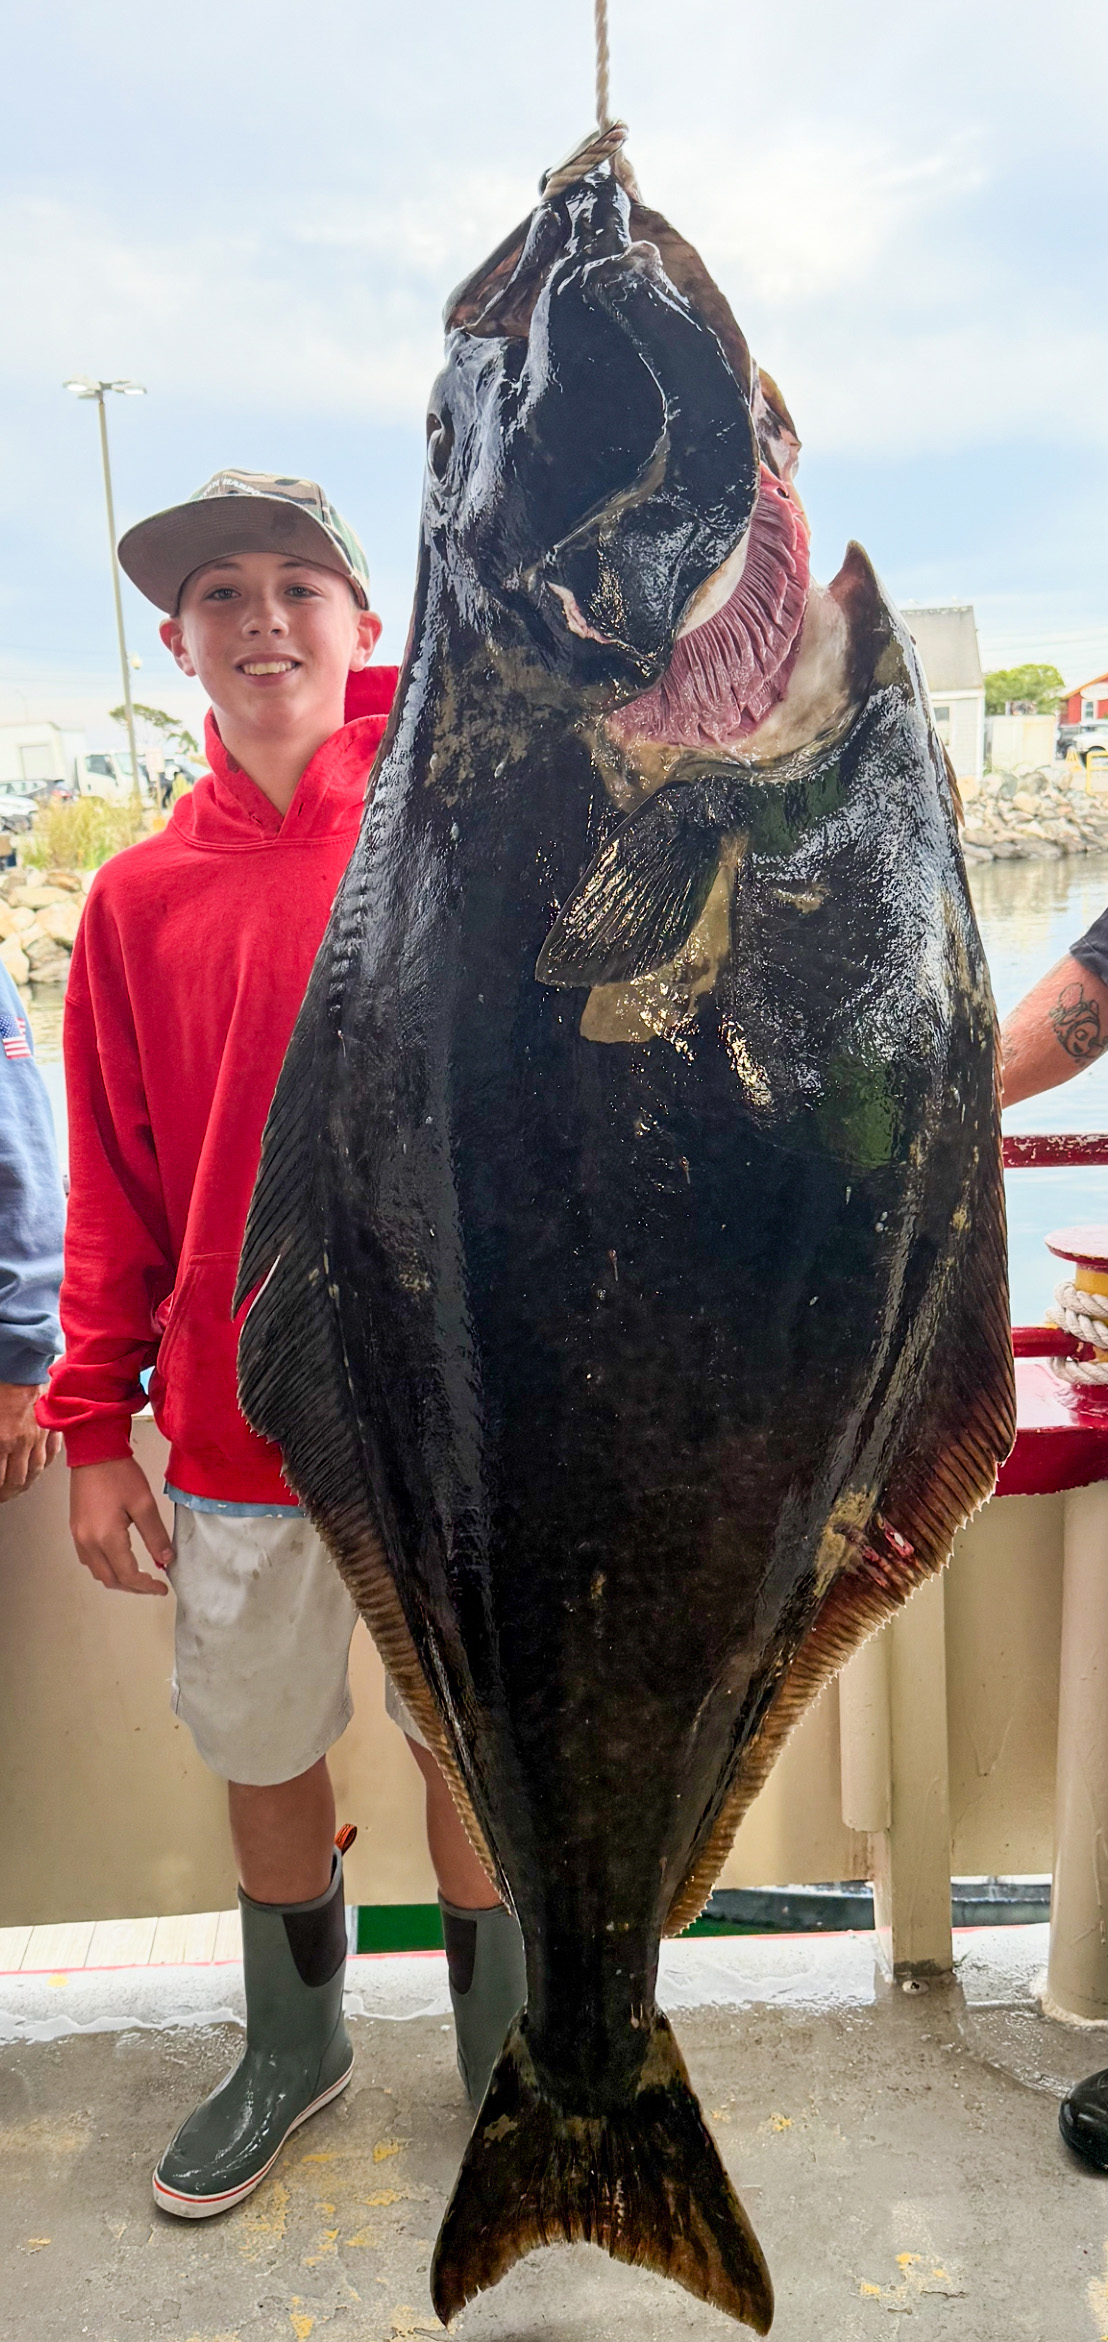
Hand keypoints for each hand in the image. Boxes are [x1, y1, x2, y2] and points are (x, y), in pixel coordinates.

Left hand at [0, 1382, 59, 1500]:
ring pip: (35, 1470)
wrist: (21, 1361)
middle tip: (3, 1497)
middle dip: (8, 1493)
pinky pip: (52, 1451)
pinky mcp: (50, 1425)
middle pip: (17, 1480)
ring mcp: (39, 1435)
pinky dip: (45, 1463)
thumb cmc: (1, 1384)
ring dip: (25, 1484)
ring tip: (19, 1489)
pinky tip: (40, 1468)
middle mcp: (22, 1442)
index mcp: (2, 1441)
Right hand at [70, 1456, 172, 1594]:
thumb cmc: (119, 1473)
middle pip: (111, 1579)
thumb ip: (156, 1535)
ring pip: (98, 1572)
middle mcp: (88, 1542)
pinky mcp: (76, 1529)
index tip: (162, 1587)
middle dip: (133, 1587)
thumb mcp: (144, 1503)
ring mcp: (79, 1537)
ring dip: (118, 1579)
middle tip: (153, 1585)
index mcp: (107, 1538)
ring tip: (138, 1575)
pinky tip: (118, 1560)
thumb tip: (165, 1559)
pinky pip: (89, 1559)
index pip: (129, 1575)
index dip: (147, 1586)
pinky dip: (105, 1567)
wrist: (94, 1452)